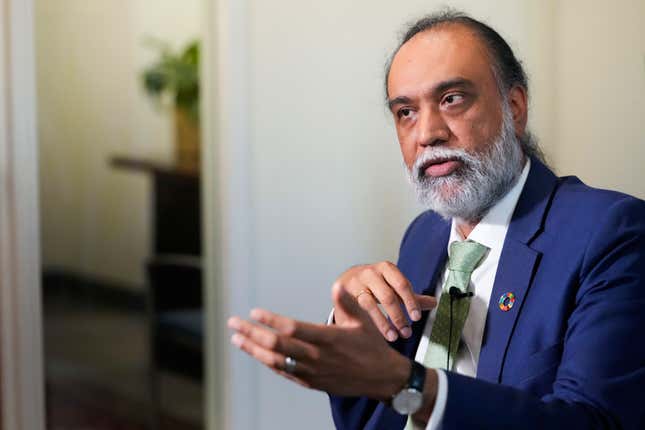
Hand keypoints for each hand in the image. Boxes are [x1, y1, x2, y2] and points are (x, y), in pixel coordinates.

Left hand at [227, 284, 411, 400]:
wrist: (382, 379)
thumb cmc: (372, 346)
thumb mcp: (363, 321)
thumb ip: (347, 303)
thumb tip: (336, 285)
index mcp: (328, 339)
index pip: (292, 328)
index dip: (271, 320)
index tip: (254, 311)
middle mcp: (317, 357)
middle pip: (277, 345)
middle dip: (252, 333)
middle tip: (234, 323)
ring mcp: (313, 372)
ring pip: (276, 361)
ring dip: (253, 349)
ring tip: (237, 339)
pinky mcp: (312, 383)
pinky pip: (284, 373)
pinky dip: (268, 363)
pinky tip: (257, 353)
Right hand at [333, 262, 435, 341]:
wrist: (347, 281)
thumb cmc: (375, 285)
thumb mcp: (394, 288)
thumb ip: (412, 297)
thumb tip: (434, 303)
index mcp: (387, 269)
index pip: (402, 285)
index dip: (410, 302)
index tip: (416, 318)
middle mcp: (370, 273)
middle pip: (387, 296)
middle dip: (398, 316)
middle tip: (406, 333)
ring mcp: (355, 282)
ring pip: (369, 304)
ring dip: (382, 323)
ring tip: (393, 337)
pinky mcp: (342, 292)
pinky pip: (354, 308)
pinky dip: (364, 321)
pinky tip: (371, 332)